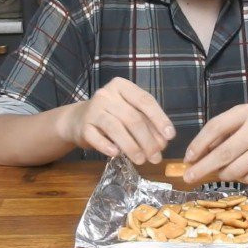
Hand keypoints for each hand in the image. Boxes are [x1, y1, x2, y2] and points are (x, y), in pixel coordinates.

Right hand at [60, 77, 174, 164]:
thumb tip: (162, 143)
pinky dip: (107, 147)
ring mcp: (93, 110)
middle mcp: (107, 94)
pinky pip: (96, 138)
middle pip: (132, 118)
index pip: (145, 101)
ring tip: (142, 160)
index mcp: (122, 86)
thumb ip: (147, 123)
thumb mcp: (130, 112)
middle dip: (147, 140)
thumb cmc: (111, 115)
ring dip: (132, 147)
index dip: (159, 119)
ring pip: (116, 128)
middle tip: (156, 157)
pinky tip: (117, 154)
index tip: (170, 136)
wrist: (77, 119)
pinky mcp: (83, 126)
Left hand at [182, 104, 247, 183]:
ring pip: (235, 169)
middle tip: (189, 177)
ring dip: (222, 174)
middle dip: (203, 167)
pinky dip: (239, 179)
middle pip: (224, 153)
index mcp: (244, 112)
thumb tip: (194, 158)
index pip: (216, 127)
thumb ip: (217, 135)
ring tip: (221, 171)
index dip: (199, 144)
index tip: (188, 158)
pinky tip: (240, 171)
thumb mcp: (237, 122)